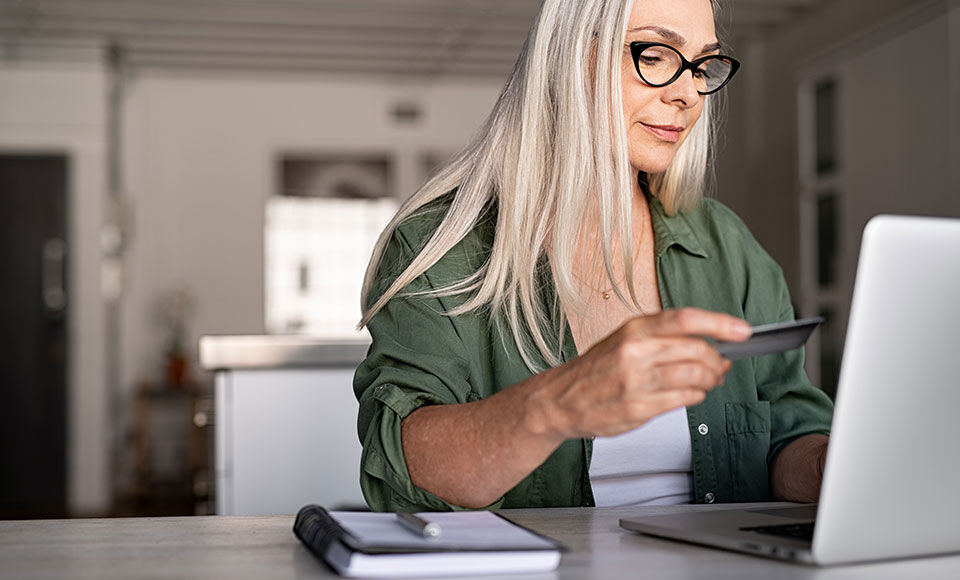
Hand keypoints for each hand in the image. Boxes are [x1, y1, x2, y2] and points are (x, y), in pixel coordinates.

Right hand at [528, 307, 751, 439]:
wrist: (560, 400)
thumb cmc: (595, 370)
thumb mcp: (624, 340)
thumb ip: (663, 339)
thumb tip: (709, 342)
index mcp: (634, 329)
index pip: (686, 319)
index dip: (720, 323)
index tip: (742, 331)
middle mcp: (635, 352)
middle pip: (698, 350)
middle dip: (719, 360)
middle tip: (722, 366)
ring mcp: (637, 381)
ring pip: (695, 376)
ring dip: (711, 380)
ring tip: (709, 381)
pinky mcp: (638, 407)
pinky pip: (684, 399)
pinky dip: (696, 396)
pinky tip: (691, 394)